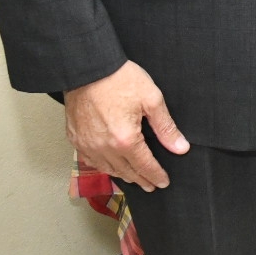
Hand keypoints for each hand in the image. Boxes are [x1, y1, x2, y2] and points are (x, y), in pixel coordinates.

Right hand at [65, 61, 188, 191]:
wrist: (87, 69)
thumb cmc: (119, 80)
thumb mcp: (151, 99)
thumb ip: (166, 127)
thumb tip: (180, 147)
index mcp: (125, 140)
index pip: (144, 166)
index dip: (156, 175)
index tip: (163, 182)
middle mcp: (104, 148)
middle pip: (126, 171)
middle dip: (141, 179)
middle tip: (151, 185)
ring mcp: (87, 145)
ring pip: (108, 169)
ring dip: (123, 175)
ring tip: (135, 178)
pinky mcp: (75, 139)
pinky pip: (91, 160)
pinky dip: (104, 166)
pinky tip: (110, 166)